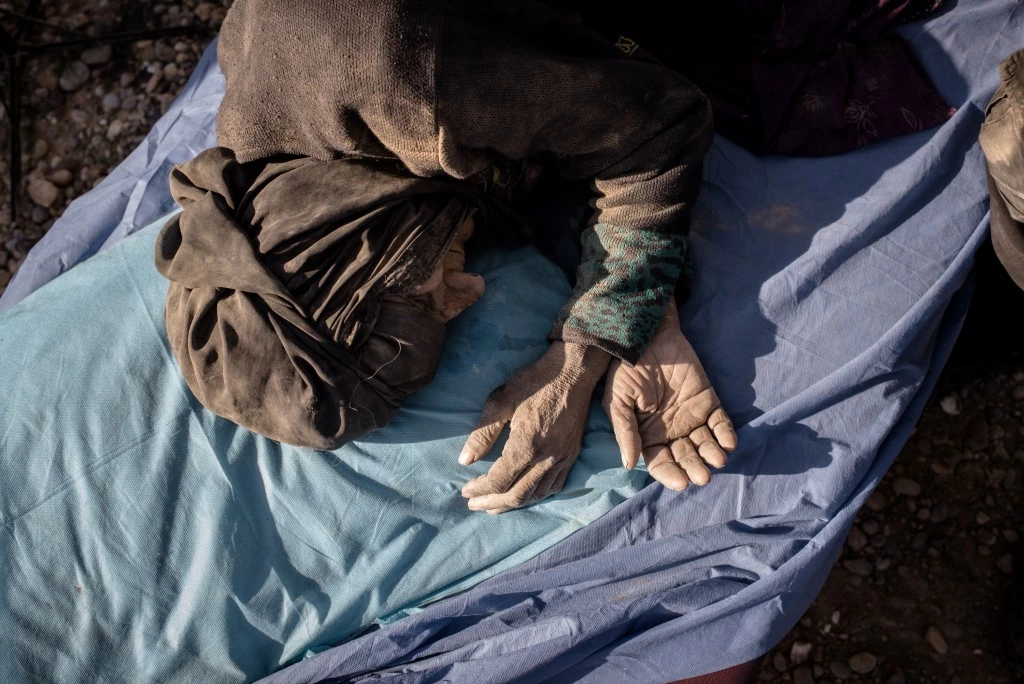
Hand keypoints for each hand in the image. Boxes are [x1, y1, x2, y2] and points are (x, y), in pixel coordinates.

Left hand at [459, 341, 610, 513]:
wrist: (574, 371)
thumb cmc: (535, 381)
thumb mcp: (501, 400)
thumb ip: (483, 433)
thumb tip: (464, 461)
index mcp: (527, 445)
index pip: (499, 480)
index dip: (480, 490)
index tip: (465, 491)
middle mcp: (547, 458)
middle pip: (517, 495)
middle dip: (492, 503)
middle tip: (474, 505)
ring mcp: (563, 458)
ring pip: (537, 495)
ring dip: (514, 504)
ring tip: (495, 506)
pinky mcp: (572, 455)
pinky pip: (555, 486)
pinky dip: (537, 496)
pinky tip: (526, 494)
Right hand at [602, 300, 735, 490]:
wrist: (648, 336)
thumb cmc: (627, 369)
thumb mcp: (617, 401)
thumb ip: (625, 432)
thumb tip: (629, 465)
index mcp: (646, 435)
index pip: (660, 463)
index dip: (670, 474)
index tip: (681, 483)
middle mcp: (671, 430)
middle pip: (685, 457)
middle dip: (694, 469)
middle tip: (703, 476)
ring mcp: (691, 416)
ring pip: (705, 444)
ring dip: (712, 455)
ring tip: (717, 460)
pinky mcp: (708, 401)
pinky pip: (721, 422)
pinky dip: (726, 434)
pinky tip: (728, 443)